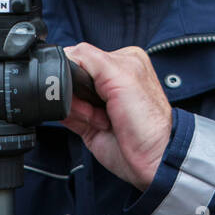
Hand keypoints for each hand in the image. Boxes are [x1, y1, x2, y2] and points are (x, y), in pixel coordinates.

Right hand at [61, 43, 173, 190]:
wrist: (151, 160)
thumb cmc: (148, 119)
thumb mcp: (122, 75)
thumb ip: (90, 58)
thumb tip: (63, 55)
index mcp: (121, 60)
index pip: (81, 55)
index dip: (76, 71)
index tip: (89, 87)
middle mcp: (108, 79)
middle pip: (69, 77)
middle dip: (78, 94)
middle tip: (100, 106)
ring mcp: (96, 101)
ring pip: (66, 98)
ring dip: (80, 111)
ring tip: (103, 119)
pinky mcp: (87, 122)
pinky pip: (65, 115)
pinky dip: (75, 121)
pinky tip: (98, 126)